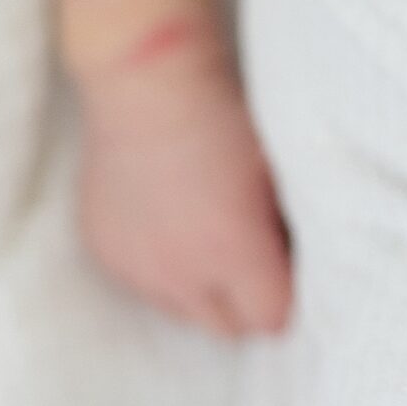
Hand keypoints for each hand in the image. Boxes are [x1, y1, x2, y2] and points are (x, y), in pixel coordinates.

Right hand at [74, 34, 293, 336]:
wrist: (147, 77)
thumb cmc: (227, 113)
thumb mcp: (279, 168)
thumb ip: (290, 228)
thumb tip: (302, 261)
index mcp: (233, 253)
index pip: (272, 321)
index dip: (286, 294)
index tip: (290, 265)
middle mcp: (181, 274)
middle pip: (228, 328)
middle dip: (247, 301)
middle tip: (256, 255)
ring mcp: (136, 267)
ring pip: (182, 311)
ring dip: (201, 287)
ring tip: (209, 231)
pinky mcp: (104, 251)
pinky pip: (142, 282)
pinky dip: (159, 264)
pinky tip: (170, 218)